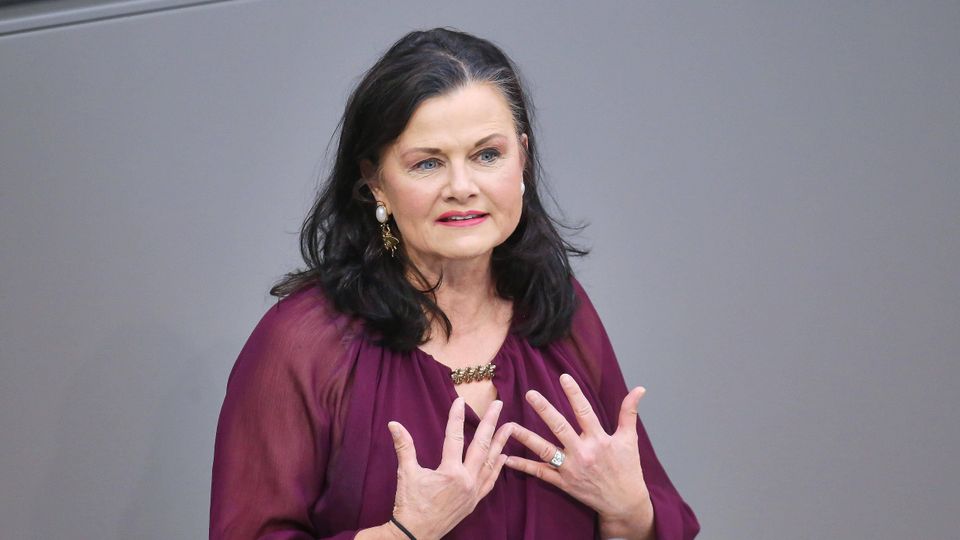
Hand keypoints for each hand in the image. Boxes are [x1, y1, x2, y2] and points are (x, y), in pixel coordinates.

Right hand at [387, 398, 512, 539]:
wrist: (415, 534)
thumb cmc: (410, 504)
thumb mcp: (406, 473)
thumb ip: (404, 447)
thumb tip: (394, 424)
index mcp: (450, 472)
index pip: (455, 437)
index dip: (456, 417)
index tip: (459, 400)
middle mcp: (466, 480)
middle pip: (481, 446)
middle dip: (491, 423)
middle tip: (498, 405)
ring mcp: (473, 492)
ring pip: (490, 462)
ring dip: (500, 443)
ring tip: (509, 426)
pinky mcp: (474, 501)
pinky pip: (490, 481)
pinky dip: (497, 467)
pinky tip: (504, 457)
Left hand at [504, 374, 654, 539]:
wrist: (624, 503)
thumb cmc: (627, 469)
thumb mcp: (629, 439)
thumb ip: (629, 413)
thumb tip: (640, 389)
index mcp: (599, 440)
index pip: (584, 412)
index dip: (574, 394)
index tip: (563, 377)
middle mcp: (583, 453)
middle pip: (560, 428)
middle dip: (545, 410)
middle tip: (530, 394)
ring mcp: (571, 469)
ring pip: (545, 451)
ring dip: (526, 438)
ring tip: (510, 426)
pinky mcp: (563, 483)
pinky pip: (540, 473)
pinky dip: (524, 466)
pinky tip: (508, 458)